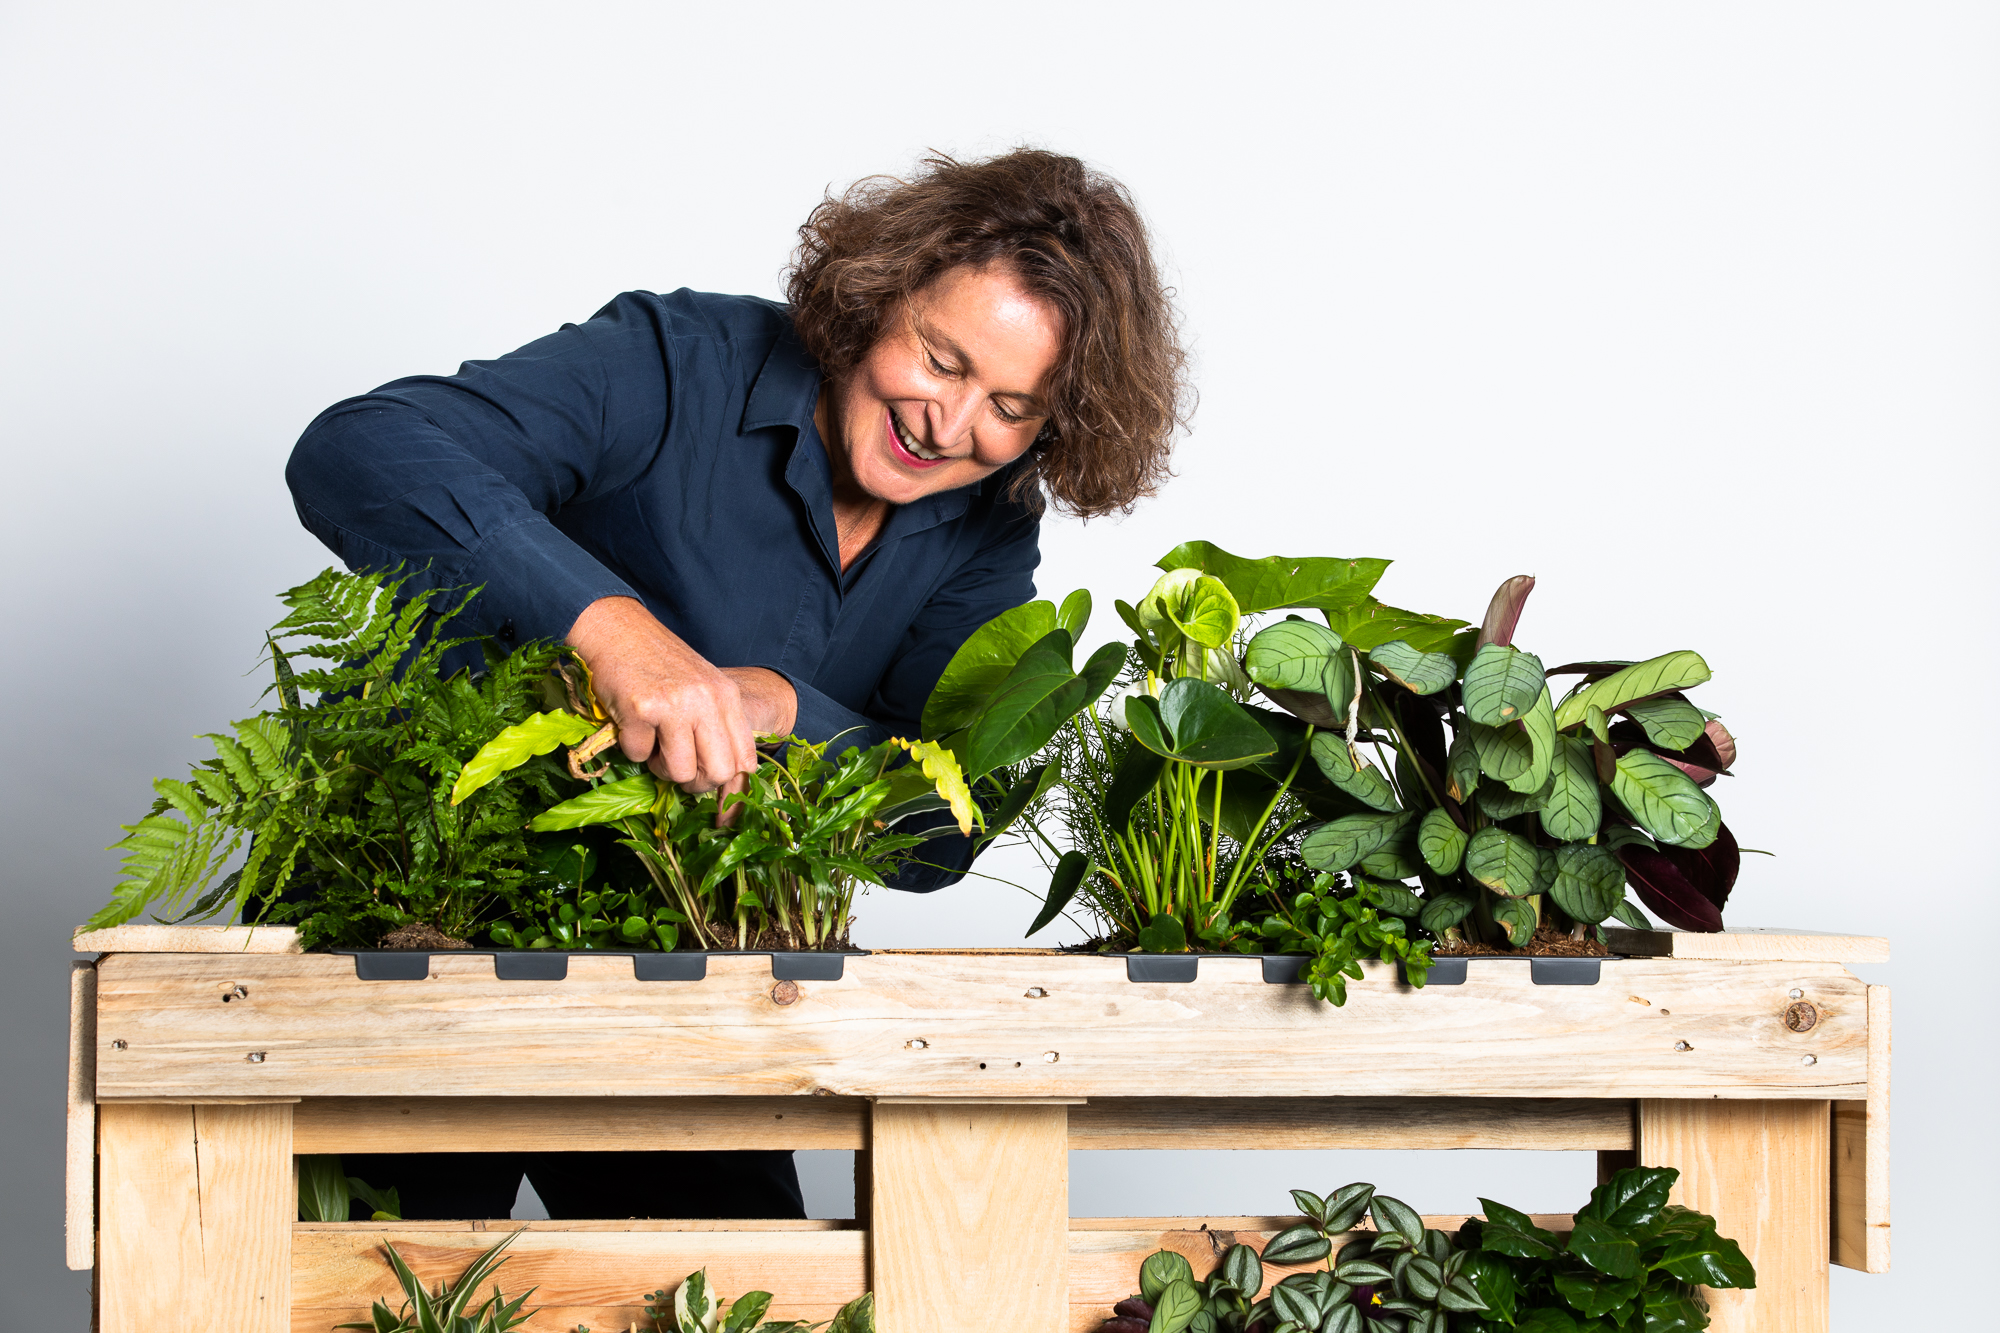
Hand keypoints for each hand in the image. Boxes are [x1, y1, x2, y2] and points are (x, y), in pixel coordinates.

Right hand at [565, 597, 795, 794]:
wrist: (615, 628)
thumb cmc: (658, 661)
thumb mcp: (702, 687)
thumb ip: (717, 726)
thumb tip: (727, 782)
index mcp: (727, 696)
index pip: (746, 760)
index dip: (731, 789)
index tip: (717, 803)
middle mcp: (707, 700)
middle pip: (718, 773)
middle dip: (695, 782)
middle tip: (676, 766)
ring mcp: (675, 705)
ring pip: (679, 772)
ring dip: (660, 768)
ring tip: (653, 742)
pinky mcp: (640, 710)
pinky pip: (639, 757)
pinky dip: (631, 748)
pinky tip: (630, 722)